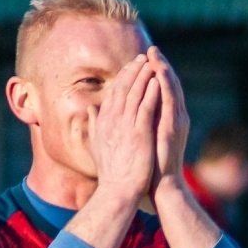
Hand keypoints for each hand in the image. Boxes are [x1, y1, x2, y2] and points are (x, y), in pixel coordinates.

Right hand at [87, 53, 160, 203]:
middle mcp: (112, 120)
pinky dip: (151, 92)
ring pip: (134, 94)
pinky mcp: (139, 134)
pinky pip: (145, 107)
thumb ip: (94, 124)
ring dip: (143, 76)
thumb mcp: (97, 144)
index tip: (131, 66)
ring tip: (152, 62)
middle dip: (133, 70)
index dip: (123, 77)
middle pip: (123, 88)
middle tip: (143, 57)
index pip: (113, 93)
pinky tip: (157, 80)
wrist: (118, 191)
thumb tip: (90, 109)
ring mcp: (125, 126)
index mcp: (104, 122)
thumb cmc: (111, 172)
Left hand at [146, 47, 190, 189]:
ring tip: (155, 54)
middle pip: (168, 85)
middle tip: (151, 49)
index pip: (159, 91)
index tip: (142, 59)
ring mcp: (176, 122)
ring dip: (164, 70)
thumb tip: (123, 112)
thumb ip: (136, 123)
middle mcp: (175, 118)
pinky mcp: (173, 128)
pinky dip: (165, 86)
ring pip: (171, 90)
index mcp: (165, 120)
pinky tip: (158, 73)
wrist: (161, 186)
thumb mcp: (141, 139)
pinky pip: (170, 102)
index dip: (152, 74)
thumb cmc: (150, 166)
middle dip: (160, 66)